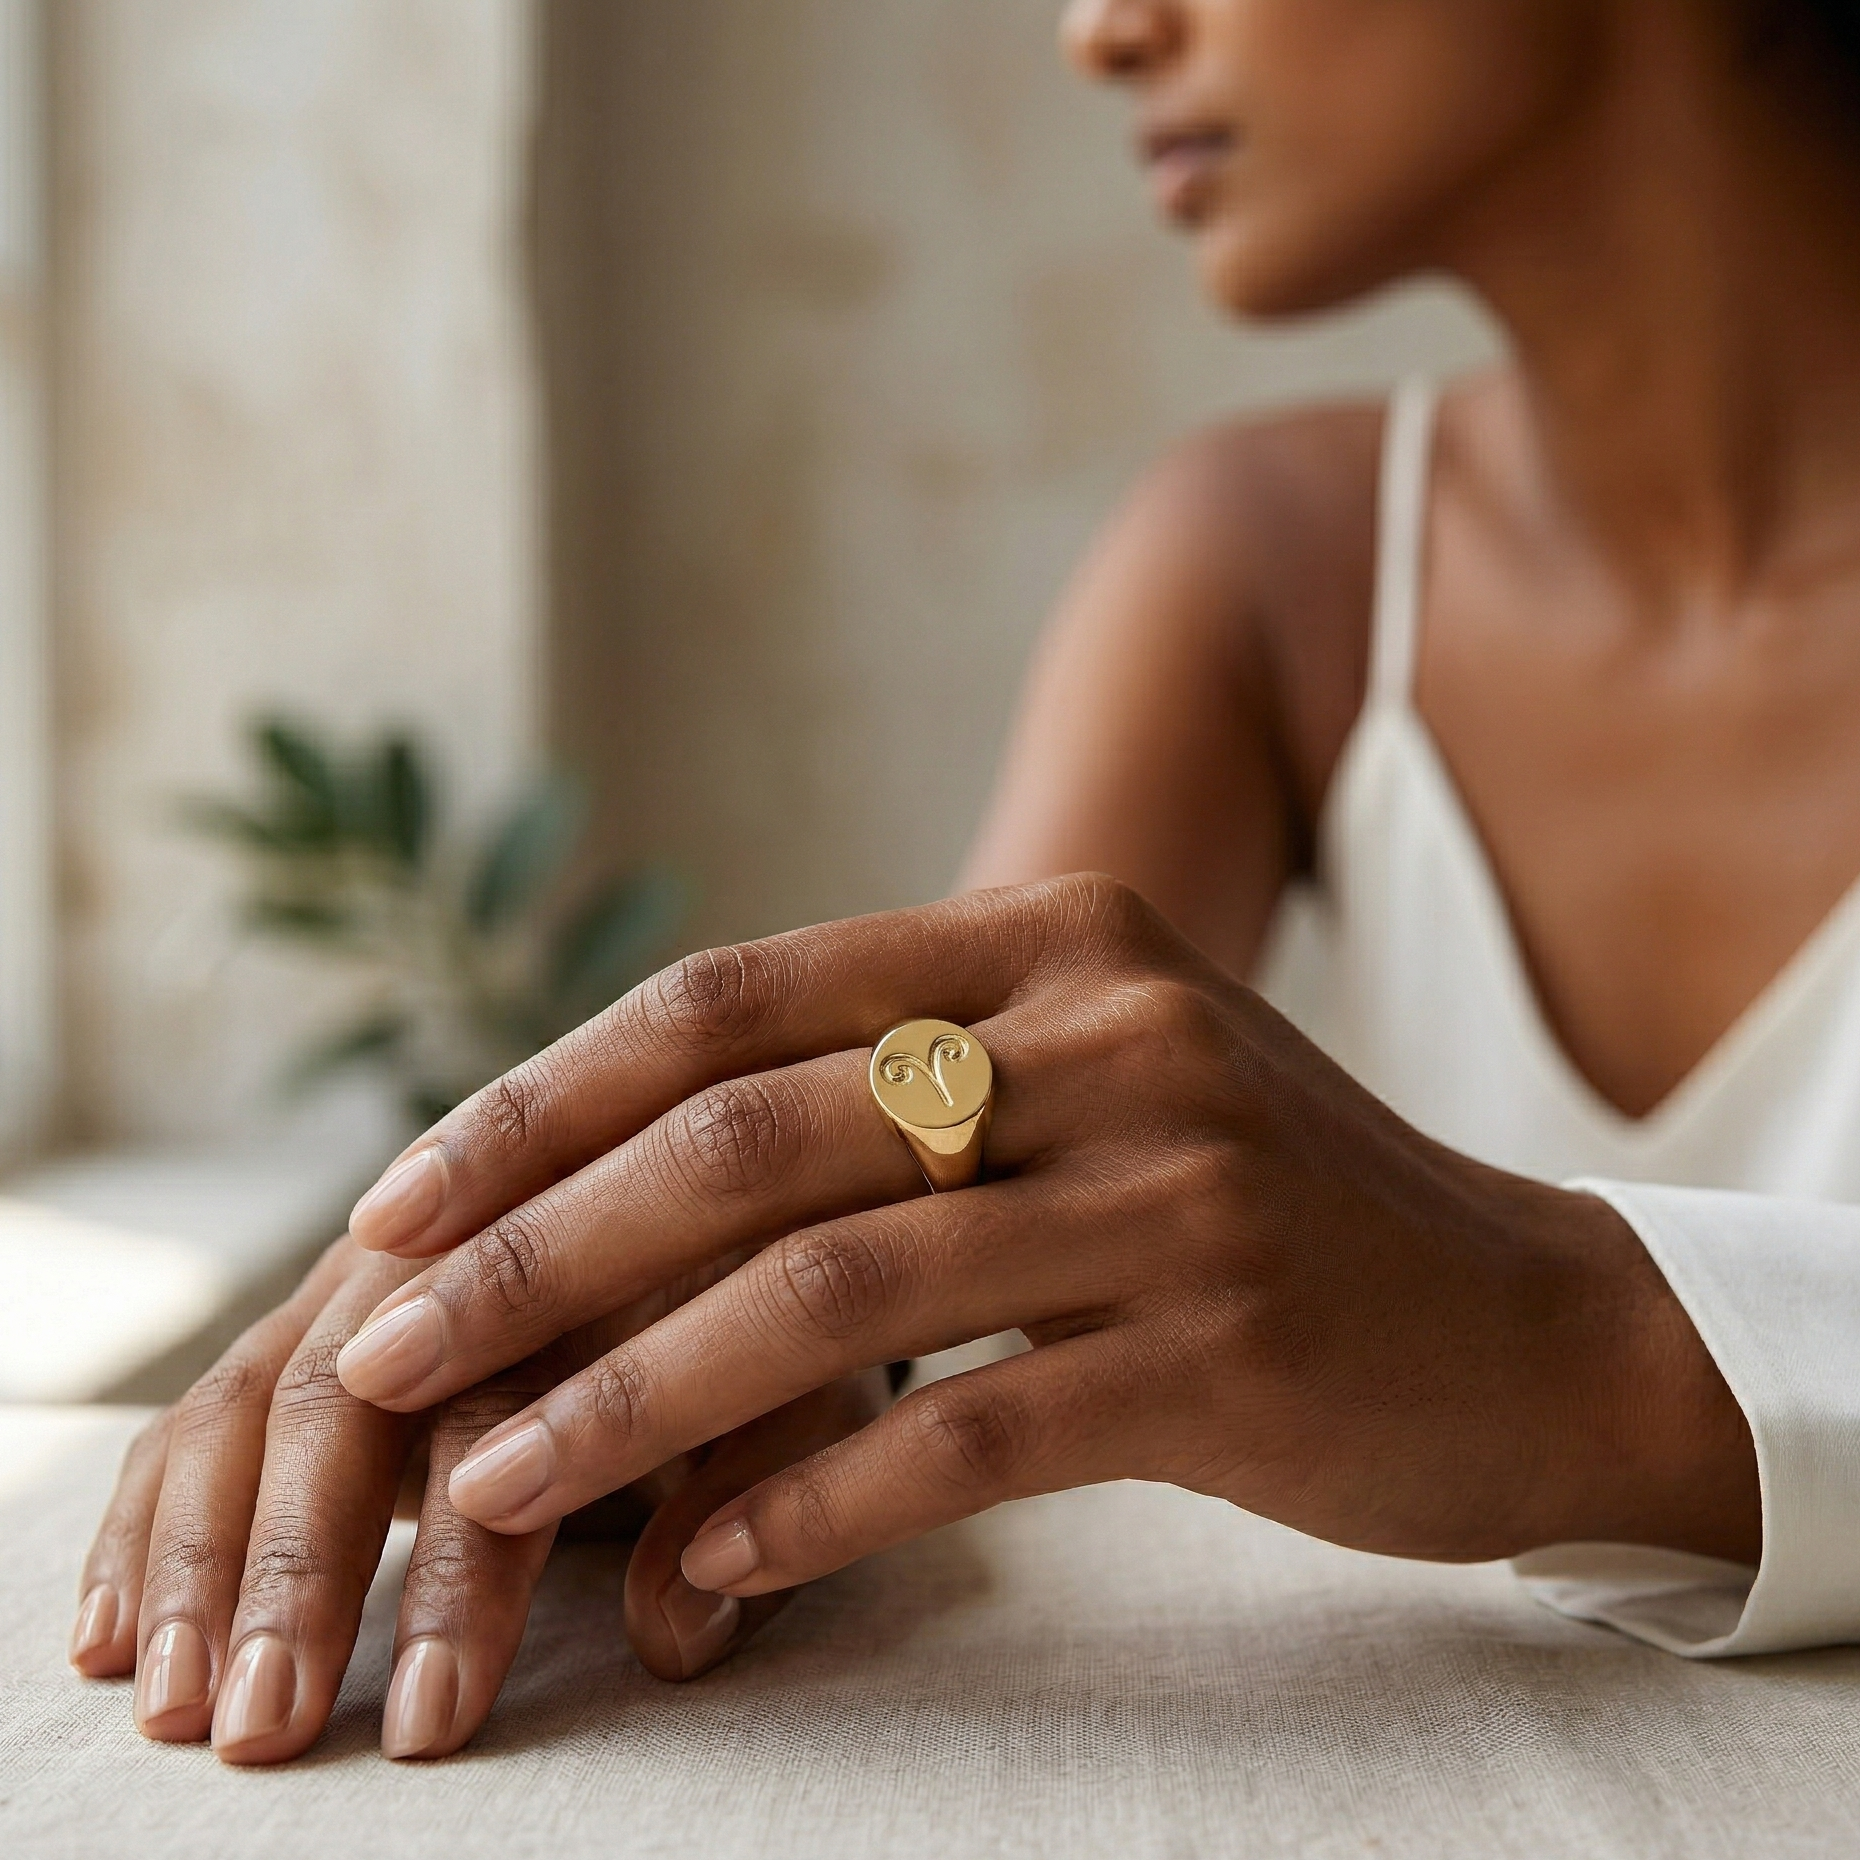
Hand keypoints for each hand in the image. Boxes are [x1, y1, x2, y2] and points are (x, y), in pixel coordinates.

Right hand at [70, 1236, 885, 1764]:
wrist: (726, 1168)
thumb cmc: (786, 1304)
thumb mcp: (818, 1376)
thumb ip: (760, 1484)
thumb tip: (674, 1644)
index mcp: (594, 1252)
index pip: (512, 1405)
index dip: (464, 1568)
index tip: (433, 1716)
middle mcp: (465, 1245)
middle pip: (356, 1391)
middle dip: (304, 1567)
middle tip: (268, 1728)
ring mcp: (376, 1271)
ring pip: (262, 1392)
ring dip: (207, 1553)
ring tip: (178, 1706)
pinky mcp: (316, 1306)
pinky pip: (208, 1402)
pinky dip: (151, 1517)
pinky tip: (105, 1634)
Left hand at [331, 874, 1760, 1609]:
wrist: (1518, 1322)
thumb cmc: (1253, 1205)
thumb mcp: (1083, 1086)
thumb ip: (893, 1089)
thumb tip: (618, 1179)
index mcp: (1046, 938)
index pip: (732, 999)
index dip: (544, 1098)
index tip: (395, 1204)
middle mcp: (1108, 1032)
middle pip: (753, 1137)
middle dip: (536, 1251)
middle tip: (381, 1356)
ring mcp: (1175, 1189)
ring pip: (836, 1291)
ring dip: (634, 1396)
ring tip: (486, 1486)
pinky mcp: (1224, 1351)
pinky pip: (969, 1432)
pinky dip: (812, 1499)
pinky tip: (707, 1563)